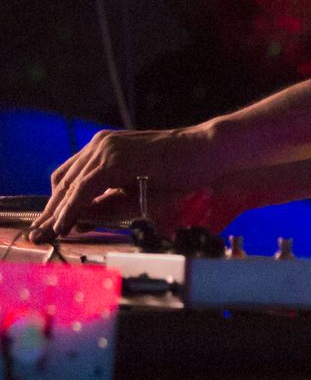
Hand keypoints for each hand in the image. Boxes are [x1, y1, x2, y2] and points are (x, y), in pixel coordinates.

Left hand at [29, 125, 217, 240]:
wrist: (204, 154)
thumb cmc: (177, 174)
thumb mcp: (134, 195)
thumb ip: (105, 206)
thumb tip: (77, 221)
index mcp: (105, 149)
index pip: (70, 179)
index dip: (57, 205)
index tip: (46, 228)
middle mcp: (101, 144)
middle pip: (64, 181)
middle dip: (51, 211)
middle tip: (39, 235)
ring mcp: (107, 148)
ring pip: (70, 184)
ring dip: (57, 212)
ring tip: (49, 234)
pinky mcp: (115, 157)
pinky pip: (85, 187)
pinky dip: (72, 207)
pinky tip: (66, 224)